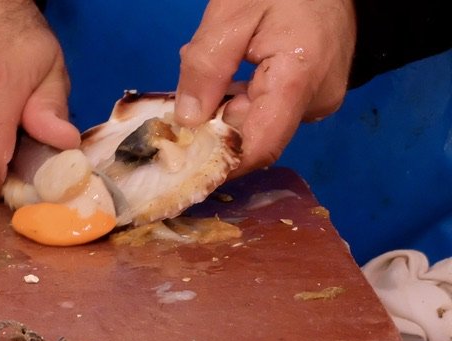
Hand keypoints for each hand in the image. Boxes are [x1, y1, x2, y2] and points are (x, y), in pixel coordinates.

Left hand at [173, 0, 356, 176]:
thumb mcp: (232, 13)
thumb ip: (207, 66)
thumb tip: (188, 121)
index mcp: (298, 82)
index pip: (259, 148)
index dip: (221, 163)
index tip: (185, 161)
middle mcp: (315, 103)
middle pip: (254, 136)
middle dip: (216, 123)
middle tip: (193, 85)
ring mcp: (319, 100)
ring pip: (259, 122)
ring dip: (227, 105)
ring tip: (219, 64)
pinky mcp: (316, 94)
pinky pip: (271, 108)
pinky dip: (244, 96)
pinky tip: (238, 65)